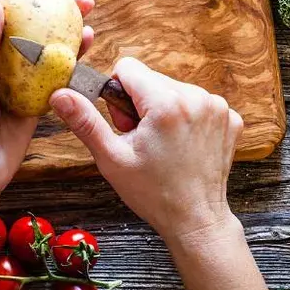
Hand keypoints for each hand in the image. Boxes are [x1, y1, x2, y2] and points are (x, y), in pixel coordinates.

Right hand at [50, 58, 242, 241]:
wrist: (197, 222)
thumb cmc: (154, 194)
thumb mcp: (112, 159)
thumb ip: (85, 121)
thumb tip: (60, 94)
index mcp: (165, 103)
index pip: (128, 67)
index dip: (118, 94)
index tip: (125, 123)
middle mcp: (196, 97)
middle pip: (151, 79)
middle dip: (141, 103)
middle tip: (143, 138)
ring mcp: (216, 107)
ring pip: (173, 88)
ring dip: (163, 109)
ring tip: (164, 144)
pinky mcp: (229, 116)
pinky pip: (196, 101)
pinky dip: (187, 117)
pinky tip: (185, 144)